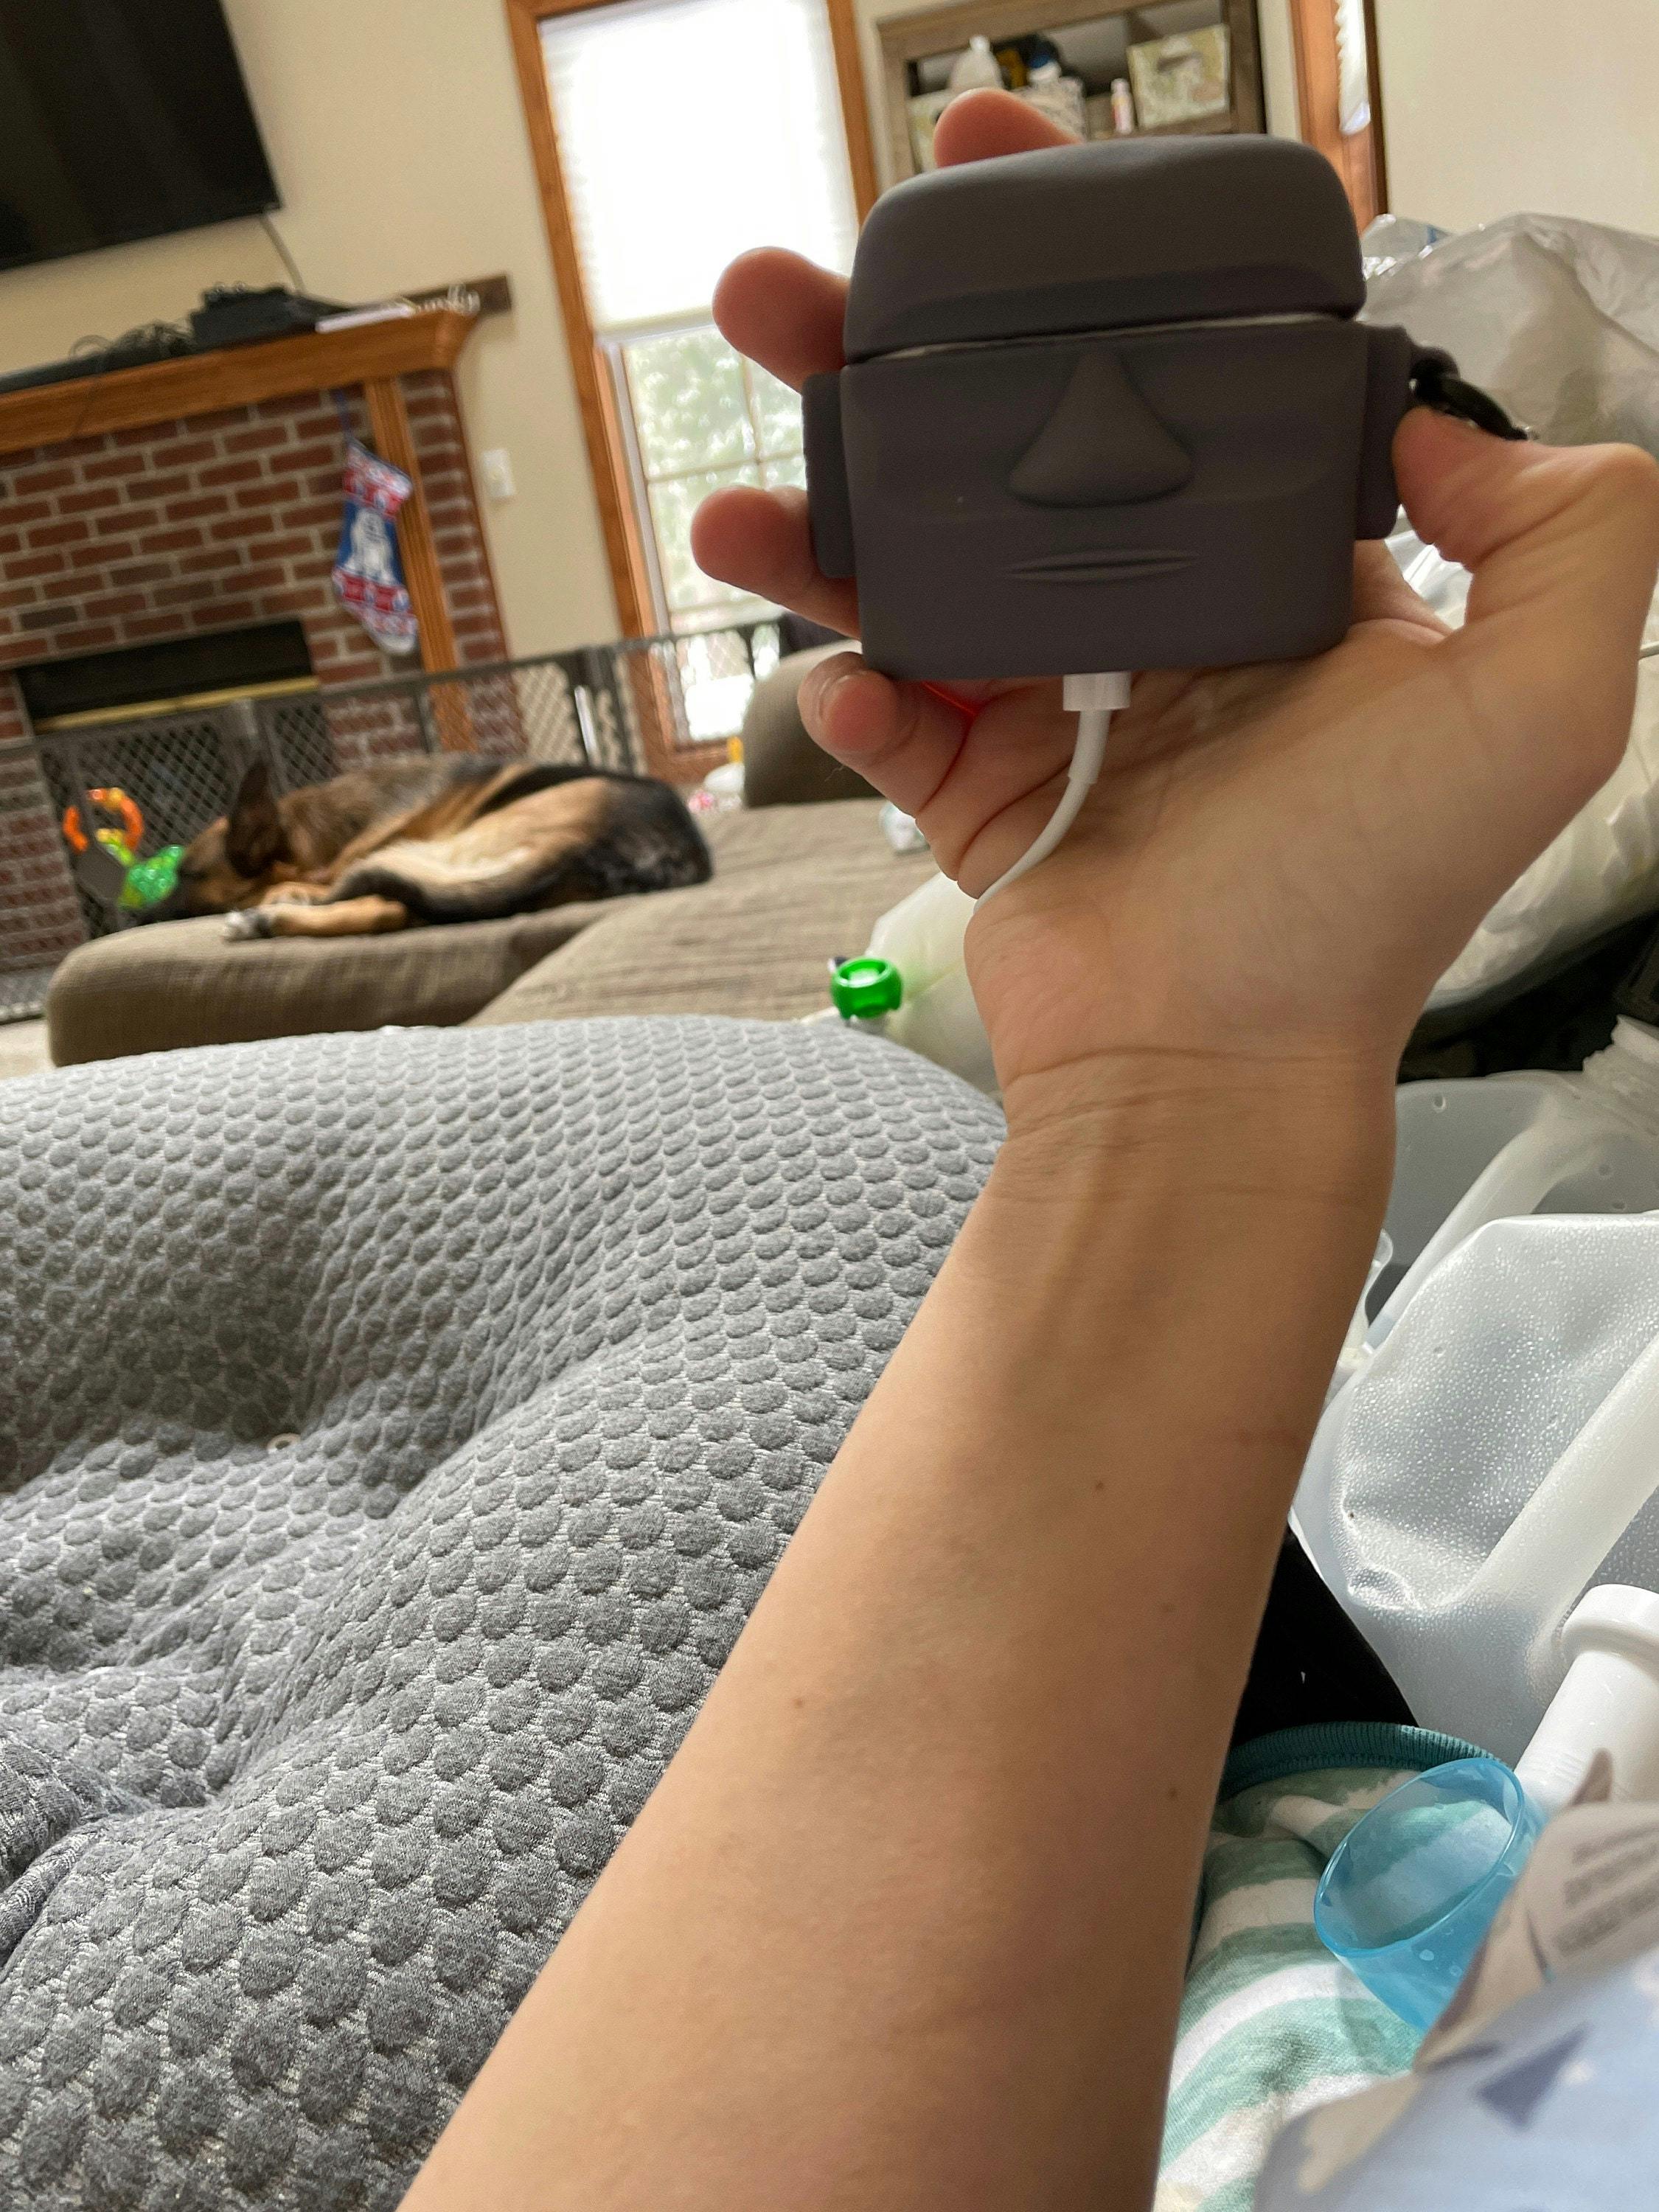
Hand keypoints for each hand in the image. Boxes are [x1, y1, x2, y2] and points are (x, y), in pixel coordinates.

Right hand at [693, 93, 1658, 1113]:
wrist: (1217, 1068)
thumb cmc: (1363, 904)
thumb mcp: (1535, 702)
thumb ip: (1563, 533)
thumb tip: (1444, 421)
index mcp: (1273, 577)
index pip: (1175, 384)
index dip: (1086, 277)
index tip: (1001, 187)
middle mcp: (1157, 626)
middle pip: (1007, 452)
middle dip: (894, 360)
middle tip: (794, 290)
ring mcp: (1054, 710)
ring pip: (916, 572)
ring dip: (816, 514)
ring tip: (732, 487)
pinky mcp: (974, 796)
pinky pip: (889, 718)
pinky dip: (849, 697)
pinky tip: (843, 682)